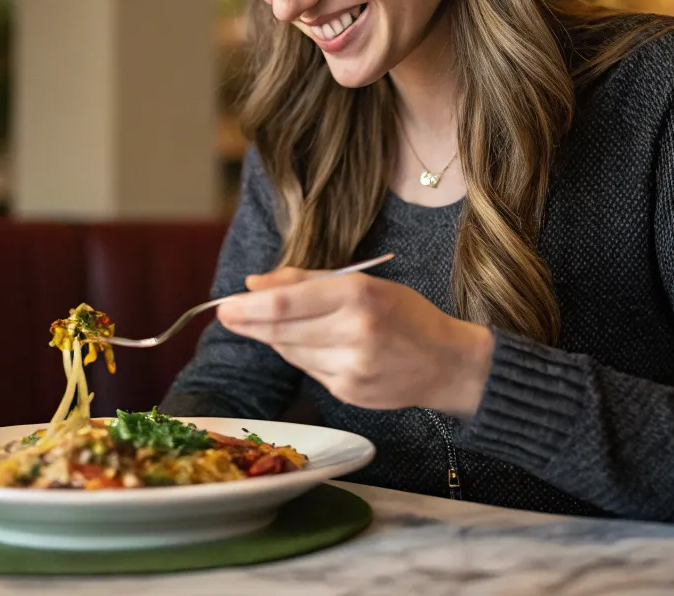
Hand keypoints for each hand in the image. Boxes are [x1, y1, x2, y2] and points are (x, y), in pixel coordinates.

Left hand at [217, 262, 494, 418]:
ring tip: (270, 325)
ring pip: (290, 352)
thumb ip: (306, 281)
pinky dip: (300, 355)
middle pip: (282, 331)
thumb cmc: (404, 314)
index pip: (287, 304)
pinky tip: (308, 344)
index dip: (250, 306)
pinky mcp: (349, 392)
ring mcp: (351, 368)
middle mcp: (354, 333)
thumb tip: (254, 284)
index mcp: (359, 296)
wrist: (447, 363)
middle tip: (226, 314)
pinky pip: (308, 370)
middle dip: (249, 323)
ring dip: (274, 338)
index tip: (226, 304)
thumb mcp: (363, 283)